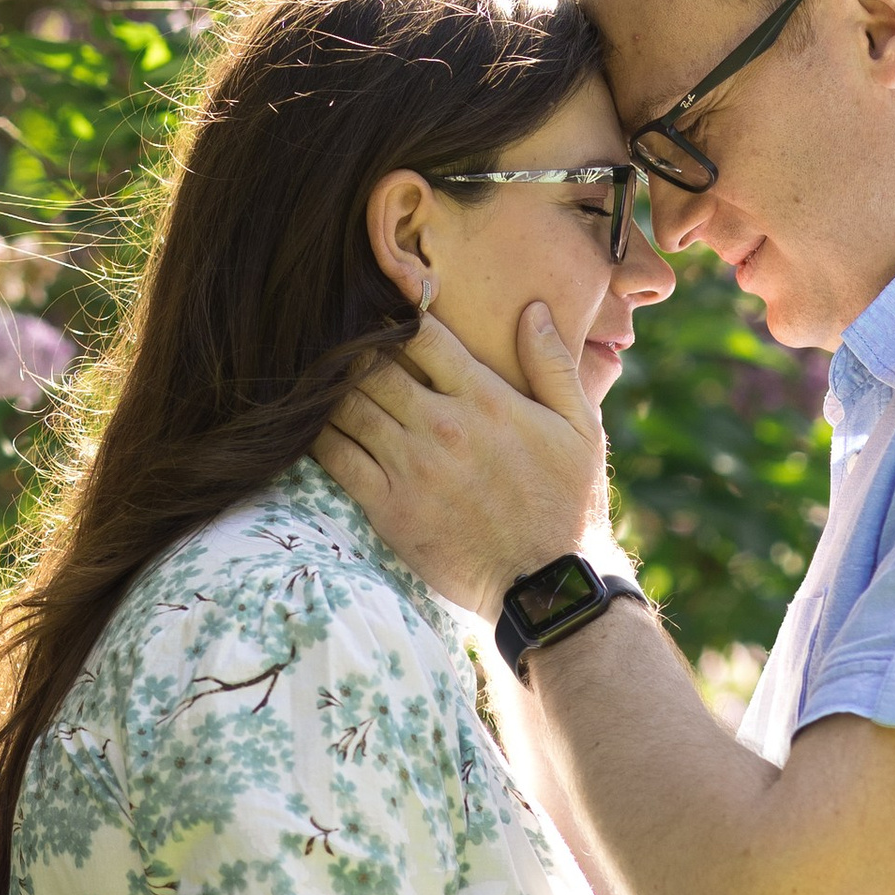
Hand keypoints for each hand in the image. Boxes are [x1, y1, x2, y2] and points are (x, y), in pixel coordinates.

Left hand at [316, 306, 604, 620]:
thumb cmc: (569, 503)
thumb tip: (532, 309)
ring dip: (331, 388)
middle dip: (355, 349)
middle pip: (373, 365)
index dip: (396, 315)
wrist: (547, 585)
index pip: (422, 335)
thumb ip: (553, 364)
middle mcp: (443, 426)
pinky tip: (313, 426)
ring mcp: (412, 468)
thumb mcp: (581, 427)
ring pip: (346, 406)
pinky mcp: (389, 508)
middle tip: (342, 344)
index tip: (383, 311)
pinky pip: (335, 457)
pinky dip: (318, 436)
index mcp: (485, 398)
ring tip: (323, 380)